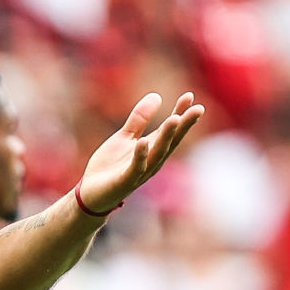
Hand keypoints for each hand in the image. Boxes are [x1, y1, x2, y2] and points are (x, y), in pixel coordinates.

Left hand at [77, 92, 204, 213]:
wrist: (91, 193)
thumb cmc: (110, 166)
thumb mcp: (124, 137)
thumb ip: (139, 119)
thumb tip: (157, 95)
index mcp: (153, 148)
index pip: (170, 129)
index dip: (181, 112)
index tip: (190, 96)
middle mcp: (152, 160)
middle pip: (171, 141)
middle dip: (184, 125)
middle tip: (198, 109)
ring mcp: (140, 171)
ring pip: (157, 153)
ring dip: (166, 137)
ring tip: (175, 118)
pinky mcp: (125, 181)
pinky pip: (135, 167)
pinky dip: (140, 155)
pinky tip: (143, 141)